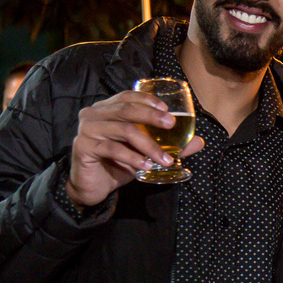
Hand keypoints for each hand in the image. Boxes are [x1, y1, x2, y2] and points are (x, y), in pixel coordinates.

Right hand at [66, 90, 204, 205]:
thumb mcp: (145, 152)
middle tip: (171, 124)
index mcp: (107, 109)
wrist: (93, 186)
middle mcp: (94, 114)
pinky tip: (146, 166)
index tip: (168, 110)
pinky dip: (133, 158)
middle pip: (127, 109)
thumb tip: (199, 141)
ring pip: (124, 130)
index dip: (148, 100)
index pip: (128, 96)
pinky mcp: (83, 146)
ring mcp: (87, 129)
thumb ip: (169, 144)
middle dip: (152, 116)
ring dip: (148, 145)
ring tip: (165, 159)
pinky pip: (113, 149)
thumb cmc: (119, 164)